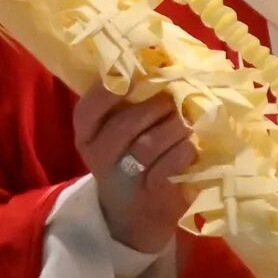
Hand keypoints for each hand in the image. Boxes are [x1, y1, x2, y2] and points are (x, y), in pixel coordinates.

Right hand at [72, 85, 198, 257]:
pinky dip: (185, 152)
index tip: (134, 78)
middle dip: (156, 107)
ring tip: (186, 122)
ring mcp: (126, 180)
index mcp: (87, 135)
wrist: (135, 215)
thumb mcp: (114, 132)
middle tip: (173, 100)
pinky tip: (190, 148)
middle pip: (126, 124)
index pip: (88, 109)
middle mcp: (100, 157)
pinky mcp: (152, 197)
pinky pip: (170, 166)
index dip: (109, 91)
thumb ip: (125, 103)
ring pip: (150, 144)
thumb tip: (156, 62)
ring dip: (175, 127)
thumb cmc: (128, 158)